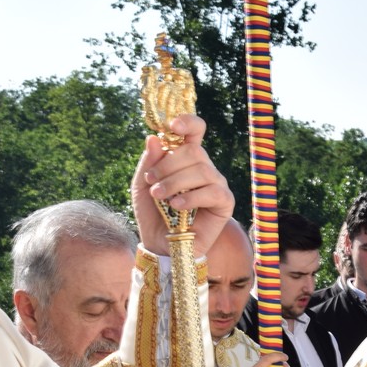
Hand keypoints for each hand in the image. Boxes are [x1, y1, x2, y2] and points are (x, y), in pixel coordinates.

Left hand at [128, 114, 234, 253]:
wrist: (160, 244)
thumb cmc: (153, 213)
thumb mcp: (143, 185)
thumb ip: (148, 162)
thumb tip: (153, 138)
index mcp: (186, 158)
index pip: (195, 130)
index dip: (188, 122)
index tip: (172, 126)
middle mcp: (204, 167)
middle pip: (194, 151)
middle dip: (168, 165)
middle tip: (152, 181)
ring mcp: (216, 184)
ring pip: (201, 170)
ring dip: (175, 182)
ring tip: (160, 196)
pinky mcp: (224, 202)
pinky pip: (211, 191)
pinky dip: (190, 197)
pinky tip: (175, 206)